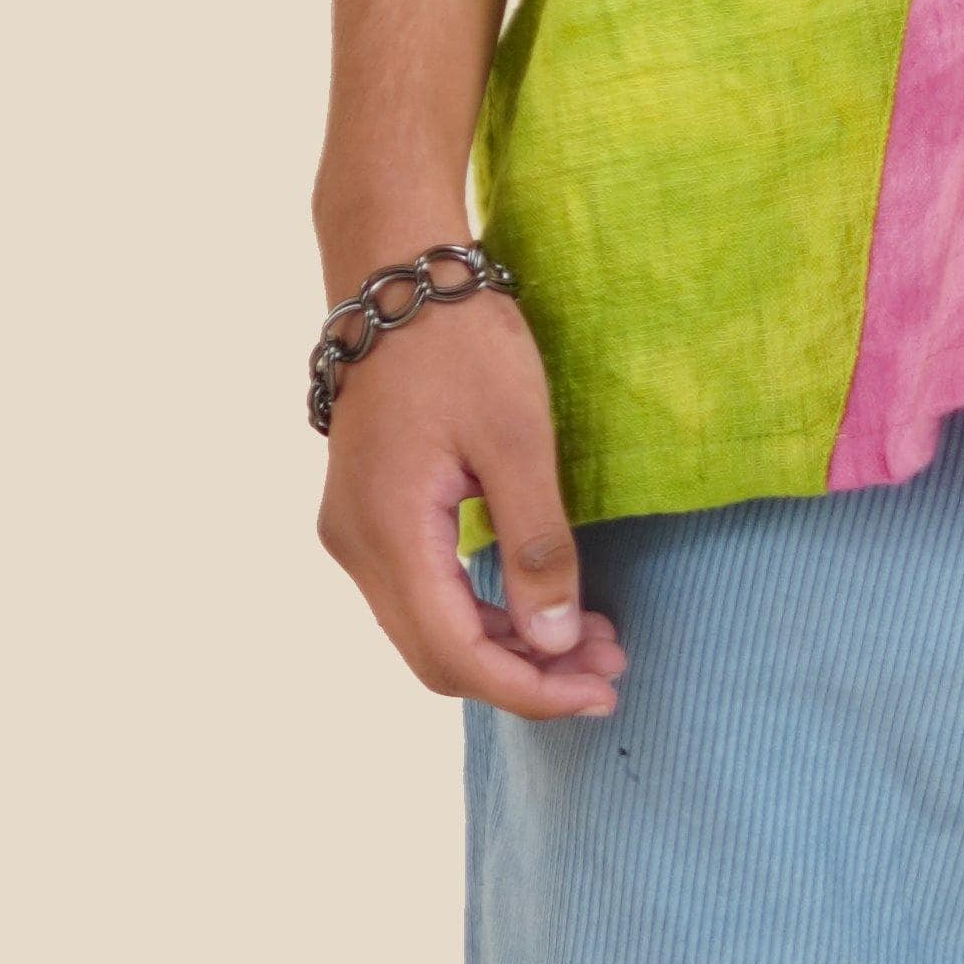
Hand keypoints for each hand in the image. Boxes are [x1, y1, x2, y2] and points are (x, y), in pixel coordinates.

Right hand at [315, 278, 628, 722]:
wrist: (395, 271)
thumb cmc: (461, 342)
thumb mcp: (517, 437)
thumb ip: (536, 544)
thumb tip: (555, 645)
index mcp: (388, 535)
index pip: (456, 655)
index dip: (530, 689)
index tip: (601, 692)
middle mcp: (356, 547)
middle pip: (439, 654)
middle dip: (526, 673)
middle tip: (609, 664)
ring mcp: (354, 530)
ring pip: (429, 625)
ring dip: (506, 642)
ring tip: (589, 639)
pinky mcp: (368, 510)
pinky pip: (421, 588)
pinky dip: (479, 606)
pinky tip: (536, 601)